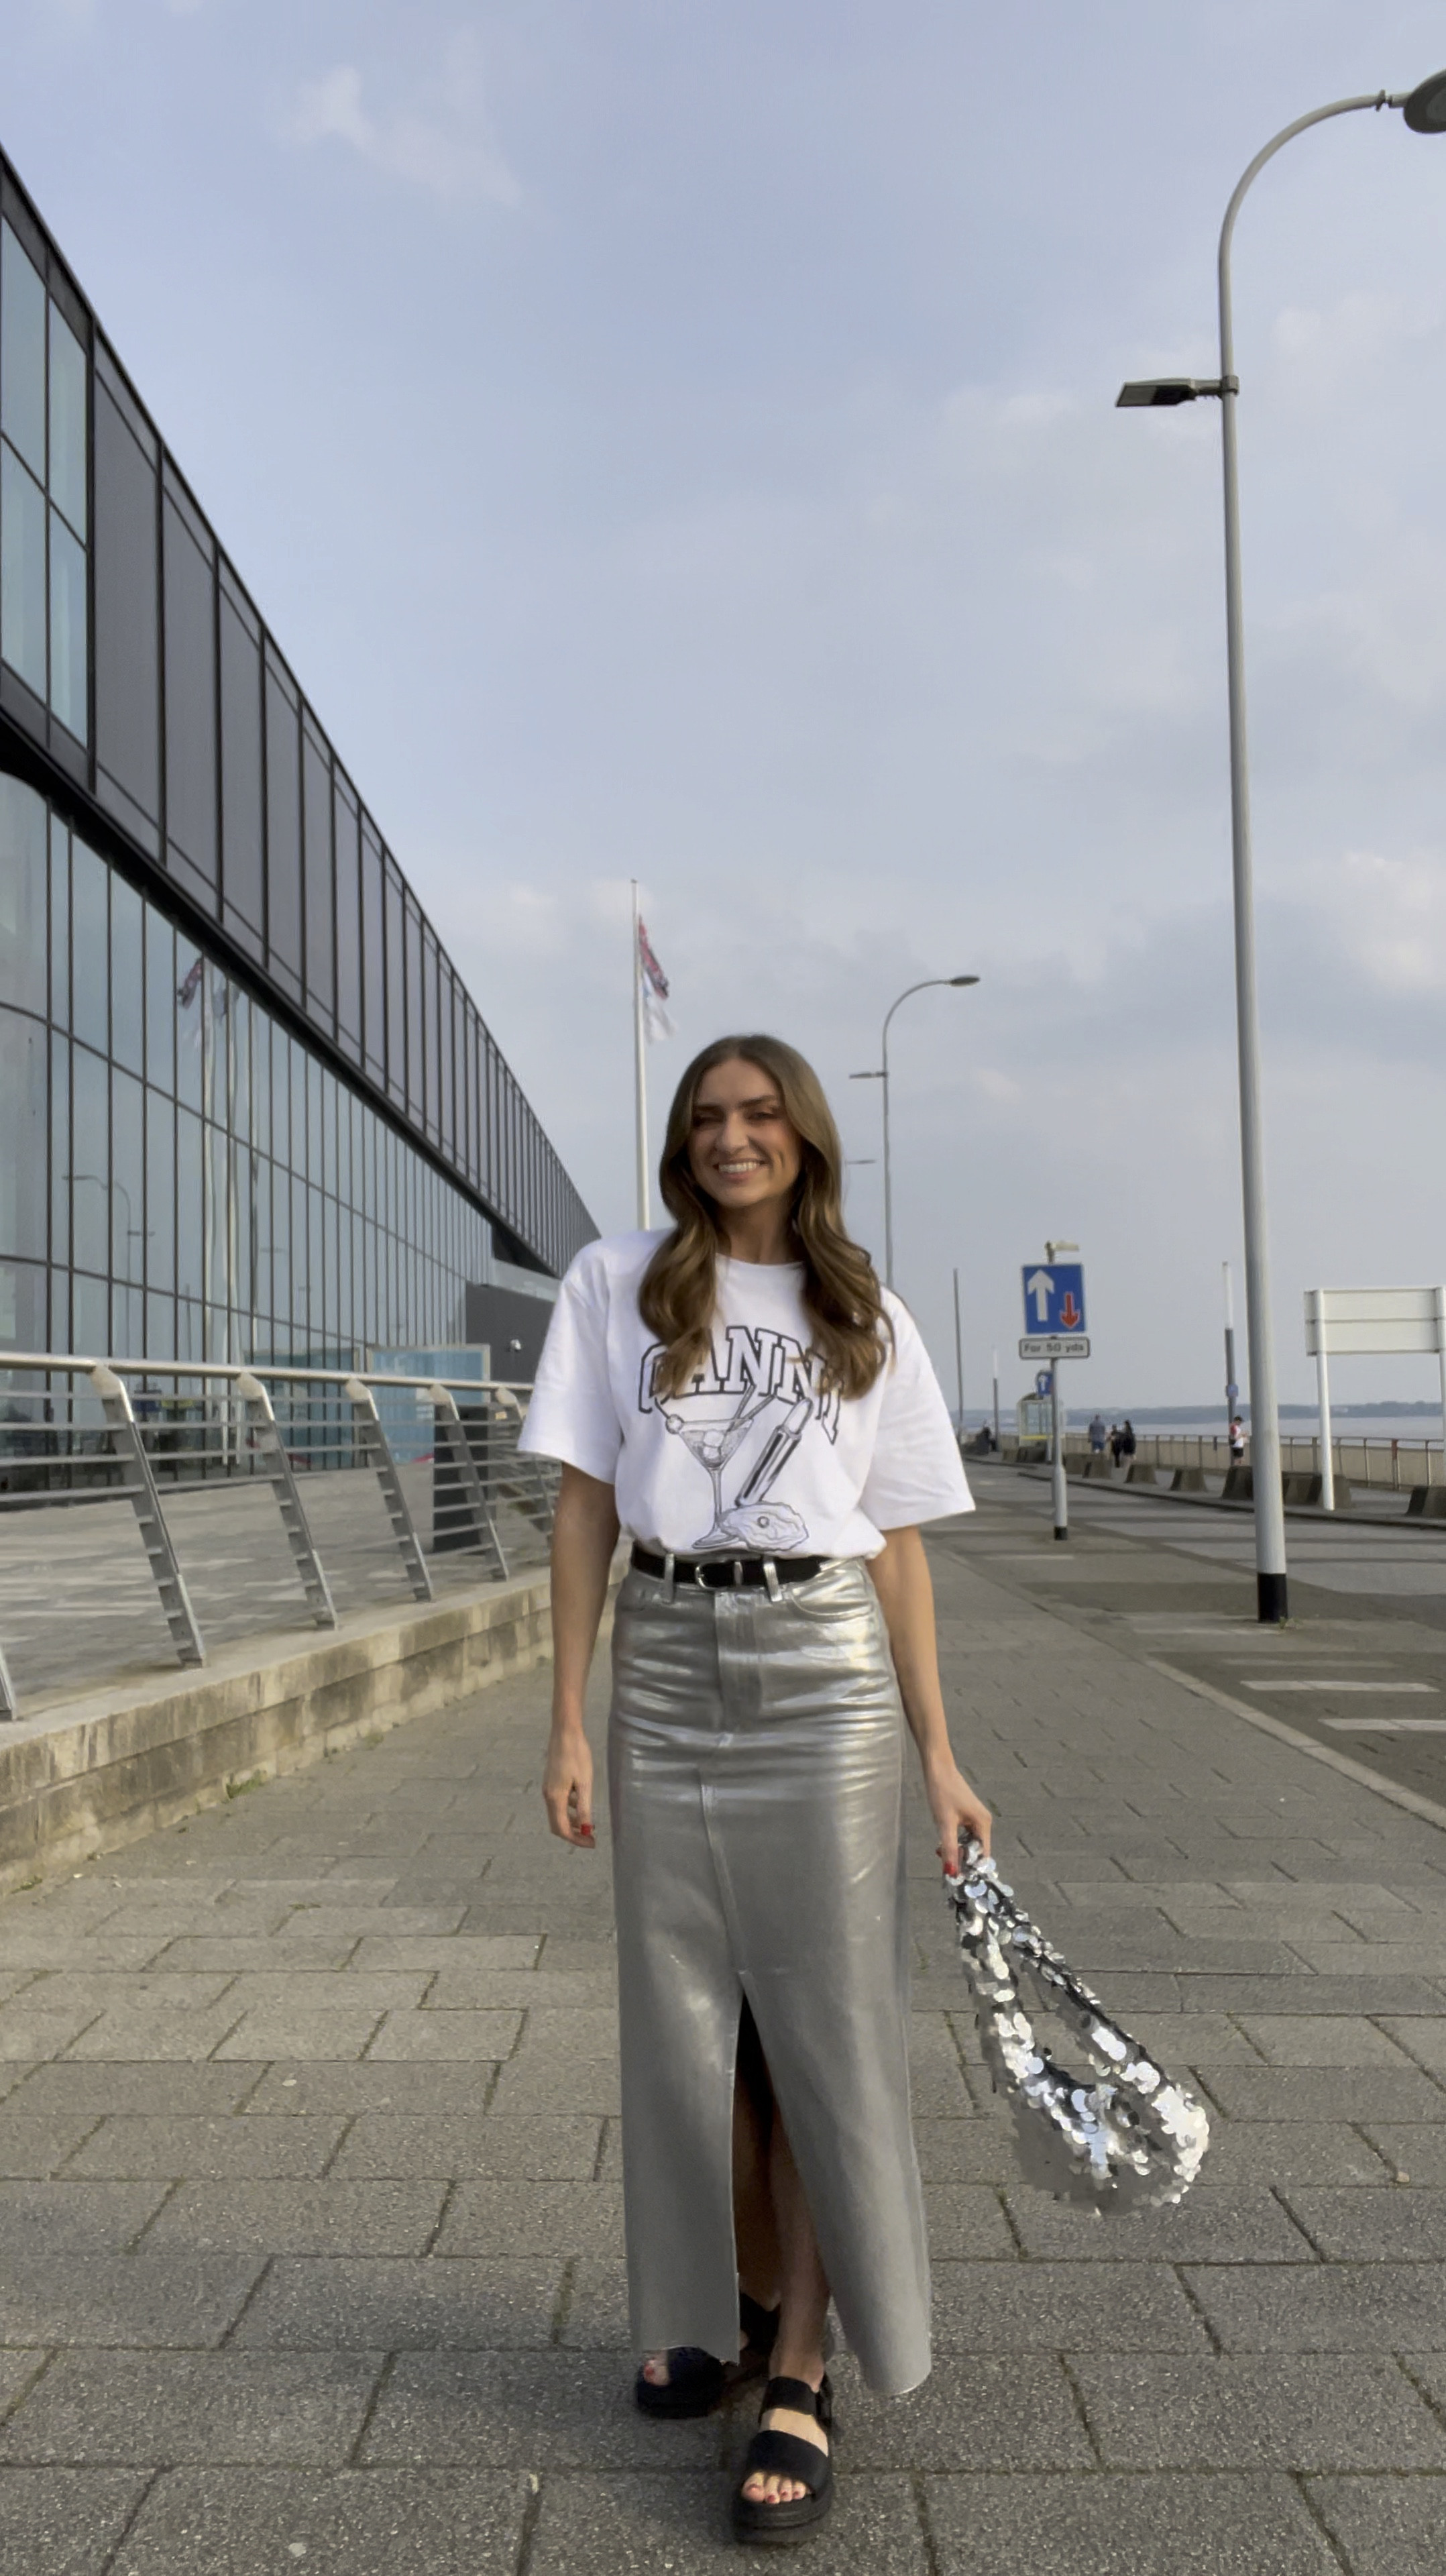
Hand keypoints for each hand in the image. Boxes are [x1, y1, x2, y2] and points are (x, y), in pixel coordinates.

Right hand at [543, 1726, 594, 1847]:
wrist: (565, 1732)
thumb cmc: (577, 1756)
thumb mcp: (584, 1783)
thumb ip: (584, 1808)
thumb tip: (587, 1830)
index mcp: (555, 1798)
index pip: (562, 1829)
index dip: (576, 1839)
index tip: (592, 1843)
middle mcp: (548, 1795)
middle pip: (557, 1824)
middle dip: (574, 1833)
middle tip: (591, 1837)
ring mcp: (548, 1788)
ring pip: (558, 1814)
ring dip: (572, 1822)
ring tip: (590, 1822)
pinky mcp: (551, 1781)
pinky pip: (558, 1802)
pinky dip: (569, 1809)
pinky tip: (582, 1803)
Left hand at [925, 1758, 990, 1873]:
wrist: (937, 1769)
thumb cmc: (943, 1793)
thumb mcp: (944, 1823)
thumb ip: (948, 1849)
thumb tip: (951, 1872)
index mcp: (983, 1824)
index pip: (983, 1855)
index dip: (972, 1868)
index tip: (959, 1878)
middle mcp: (983, 1822)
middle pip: (976, 1850)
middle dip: (962, 1860)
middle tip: (946, 1868)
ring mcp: (975, 1818)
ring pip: (968, 1843)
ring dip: (956, 1850)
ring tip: (941, 1855)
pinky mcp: (966, 1814)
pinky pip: (963, 1834)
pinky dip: (954, 1841)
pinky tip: (941, 1843)